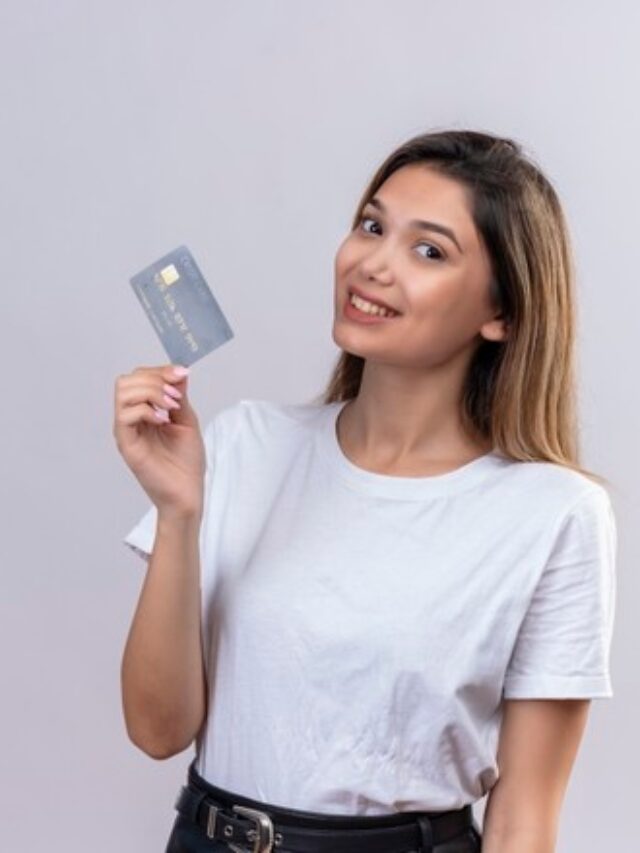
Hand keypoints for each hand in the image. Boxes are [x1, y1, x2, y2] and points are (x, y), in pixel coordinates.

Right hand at [113, 364, 204, 516]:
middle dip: (154, 379)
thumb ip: (180, 395)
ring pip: (123, 393)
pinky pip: (125, 416)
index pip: (139, 377)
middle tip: (176, 396)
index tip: (181, 373)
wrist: (187, 492)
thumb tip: (178, 370)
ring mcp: (127, 431)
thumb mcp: (187, 420)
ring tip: (170, 408)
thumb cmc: (187, 462)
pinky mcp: (126, 444)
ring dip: (151, 392)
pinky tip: (163, 421)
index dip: (159, 370)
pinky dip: (146, 411)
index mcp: (144, 410)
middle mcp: (131, 418)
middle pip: (126, 380)